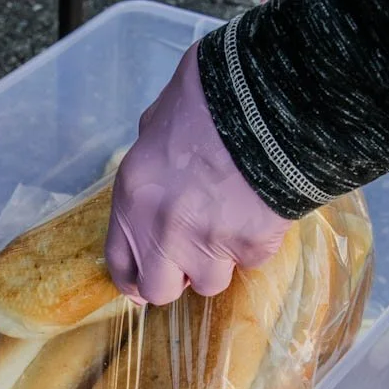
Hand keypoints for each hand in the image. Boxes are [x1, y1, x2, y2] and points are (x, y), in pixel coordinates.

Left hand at [105, 42, 290, 304]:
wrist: (269, 100)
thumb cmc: (212, 98)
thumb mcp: (159, 122)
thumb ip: (151, 160)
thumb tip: (157, 170)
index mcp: (133, 199)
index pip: (120, 263)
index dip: (134, 278)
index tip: (144, 283)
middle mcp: (161, 231)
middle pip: (159, 290)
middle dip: (176, 278)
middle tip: (193, 256)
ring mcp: (206, 245)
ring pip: (208, 283)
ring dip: (219, 261)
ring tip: (233, 222)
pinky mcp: (250, 247)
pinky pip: (250, 260)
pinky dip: (256, 242)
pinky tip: (261, 209)